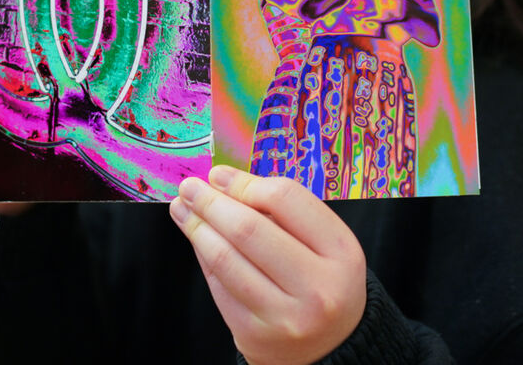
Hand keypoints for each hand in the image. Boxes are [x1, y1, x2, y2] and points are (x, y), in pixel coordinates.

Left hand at [170, 166, 365, 364]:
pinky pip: (218, 286)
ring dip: (197, 228)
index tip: (218, 175)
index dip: (245, 183)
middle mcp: (317, 288)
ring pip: (226, 259)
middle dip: (211, 203)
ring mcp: (284, 317)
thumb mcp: (324, 243)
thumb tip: (223, 182)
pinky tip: (196, 238)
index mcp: (341, 252)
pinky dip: (203, 256)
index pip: (286, 200)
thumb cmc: (322, 280)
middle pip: (249, 229)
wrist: (330, 347)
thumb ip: (284, 213)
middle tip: (189, 187)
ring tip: (182, 208)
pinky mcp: (254, 336)